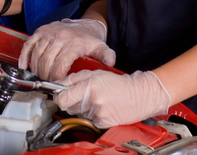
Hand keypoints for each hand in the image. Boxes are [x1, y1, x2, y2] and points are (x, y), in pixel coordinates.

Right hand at [19, 19, 115, 80]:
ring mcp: (49, 33)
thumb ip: (106, 55)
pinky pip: (29, 43)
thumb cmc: (91, 39)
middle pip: (46, 61)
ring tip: (38, 78)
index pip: (60, 65)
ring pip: (37, 54)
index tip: (56, 87)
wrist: (84, 24)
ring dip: (35, 69)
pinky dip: (24, 56)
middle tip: (46, 85)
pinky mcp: (41, 30)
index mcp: (74, 43)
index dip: (56, 79)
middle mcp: (60, 36)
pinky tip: (24, 66)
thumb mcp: (101, 47)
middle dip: (45, 76)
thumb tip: (110, 62)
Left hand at [55, 70, 170, 128]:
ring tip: (96, 100)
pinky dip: (92, 115)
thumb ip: (74, 78)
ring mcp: (98, 114)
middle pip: (68, 107)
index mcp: (89, 86)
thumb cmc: (118, 83)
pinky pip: (88, 121)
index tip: (60, 95)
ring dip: (83, 108)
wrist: (139, 95)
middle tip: (83, 95)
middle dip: (72, 101)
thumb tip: (57, 85)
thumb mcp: (95, 73)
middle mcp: (92, 101)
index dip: (58, 97)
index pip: (62, 98)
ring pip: (78, 114)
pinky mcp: (103, 123)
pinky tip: (102, 108)